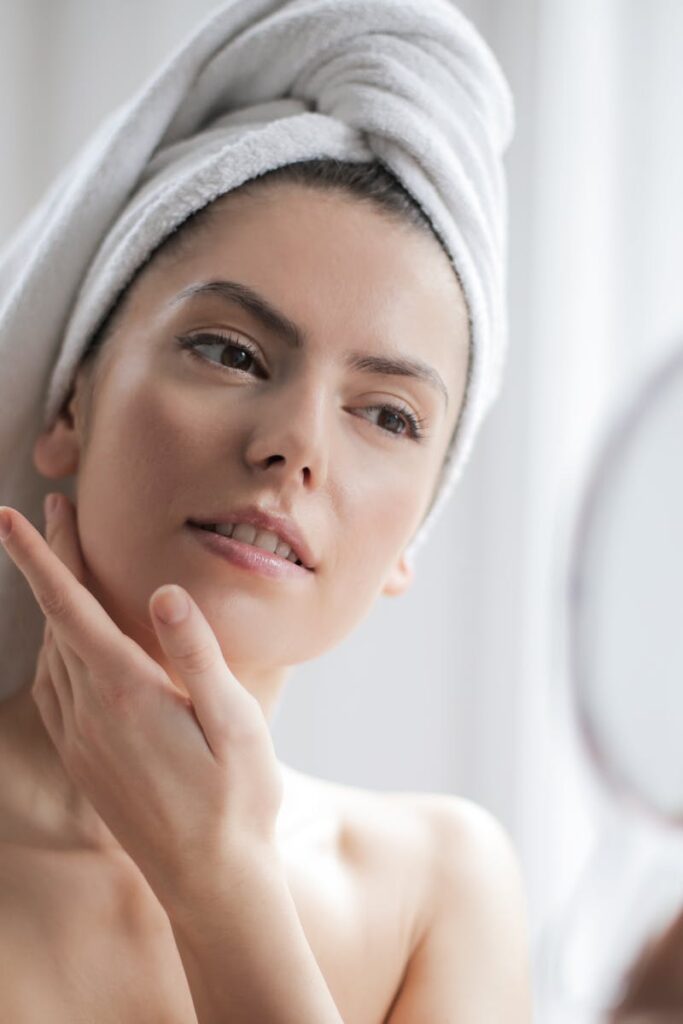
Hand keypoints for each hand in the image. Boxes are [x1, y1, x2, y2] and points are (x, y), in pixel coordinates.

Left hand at [0, 495, 283, 899]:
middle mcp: (90, 713)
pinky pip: (54, 689)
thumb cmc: (236, 798)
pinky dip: (55, 648)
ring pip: (51, 653)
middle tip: (52, 511)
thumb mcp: (235, 723)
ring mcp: (81, 740)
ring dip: (52, 604)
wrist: (211, 881)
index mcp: (127, 694)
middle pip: (57, 621)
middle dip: (50, 562)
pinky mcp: (83, 760)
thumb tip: (166, 591)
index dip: (40, 558)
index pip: (71, 609)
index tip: (10, 517)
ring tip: (63, 565)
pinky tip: (69, 642)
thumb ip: (198, 655)